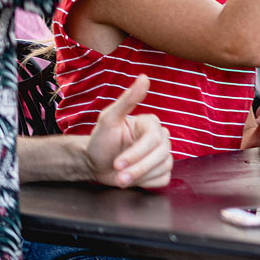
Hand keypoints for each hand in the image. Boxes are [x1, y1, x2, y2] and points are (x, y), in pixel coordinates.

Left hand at [85, 74, 172, 188]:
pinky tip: (133, 179)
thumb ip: (127, 99)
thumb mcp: (109, 119)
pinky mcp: (161, 170)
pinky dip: (147, 182)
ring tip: (121, 180)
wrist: (95, 163)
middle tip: (118, 177)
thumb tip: (144, 77)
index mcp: (151, 124)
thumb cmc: (101, 140)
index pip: (154, 139)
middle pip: (162, 154)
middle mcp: (161, 138)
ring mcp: (163, 155)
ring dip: (141, 177)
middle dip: (138, 169)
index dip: (137, 153)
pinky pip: (163, 179)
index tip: (117, 164)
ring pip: (164, 167)